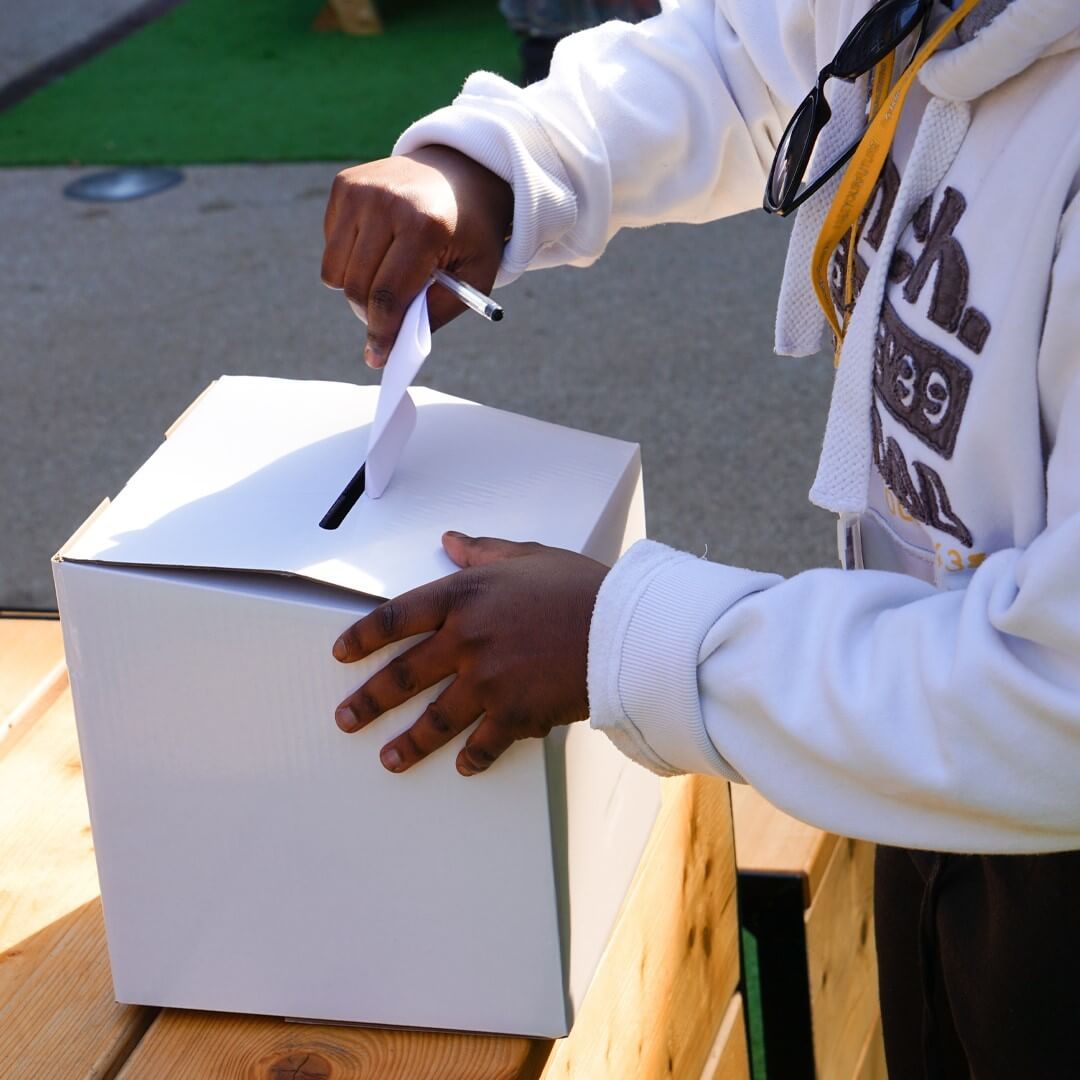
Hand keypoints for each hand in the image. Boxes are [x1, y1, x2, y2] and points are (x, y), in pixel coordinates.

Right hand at [321, 146, 512, 367]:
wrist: (463, 172)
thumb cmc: (471, 234)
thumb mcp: (475, 276)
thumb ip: (436, 312)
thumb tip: (387, 347)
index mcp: (424, 226)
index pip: (388, 295)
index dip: (381, 332)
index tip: (378, 356)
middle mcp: (387, 202)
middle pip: (357, 288)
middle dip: (370, 316)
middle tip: (388, 321)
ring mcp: (362, 190)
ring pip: (336, 273)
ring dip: (358, 290)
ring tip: (389, 280)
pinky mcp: (345, 185)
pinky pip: (331, 248)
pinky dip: (351, 261)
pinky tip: (381, 247)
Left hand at [332, 533, 608, 775]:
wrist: (624, 628)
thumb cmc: (581, 588)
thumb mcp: (528, 556)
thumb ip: (482, 552)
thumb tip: (449, 540)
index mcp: (464, 595)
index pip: (395, 617)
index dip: (362, 636)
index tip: (342, 652)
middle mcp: (467, 639)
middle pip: (402, 676)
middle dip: (369, 701)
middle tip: (347, 718)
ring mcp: (489, 681)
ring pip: (434, 719)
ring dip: (408, 743)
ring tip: (389, 759)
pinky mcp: (516, 714)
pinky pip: (484, 744)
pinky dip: (472, 757)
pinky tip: (463, 766)